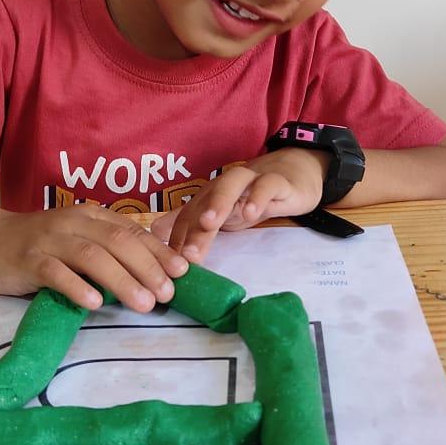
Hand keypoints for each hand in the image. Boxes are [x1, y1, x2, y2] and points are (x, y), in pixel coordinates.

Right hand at [0, 205, 188, 312]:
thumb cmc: (42, 244)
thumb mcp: (79, 238)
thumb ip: (109, 249)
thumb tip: (154, 272)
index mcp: (91, 216)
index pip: (132, 231)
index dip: (159, 252)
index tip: (183, 273)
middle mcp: (73, 223)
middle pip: (117, 242)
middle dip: (146, 268)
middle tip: (167, 294)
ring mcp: (49, 240)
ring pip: (91, 256)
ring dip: (121, 280)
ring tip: (143, 304)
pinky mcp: (27, 260)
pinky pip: (54, 272)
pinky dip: (76, 287)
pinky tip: (94, 303)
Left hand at [151, 148, 328, 262]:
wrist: (291, 177)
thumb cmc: (250, 198)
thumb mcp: (219, 215)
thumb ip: (189, 223)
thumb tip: (154, 232)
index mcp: (208, 196)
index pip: (188, 218)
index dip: (178, 241)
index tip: (172, 267)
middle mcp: (224, 186)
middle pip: (204, 203)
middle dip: (193, 227)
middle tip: (186, 253)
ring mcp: (250, 181)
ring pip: (230, 185)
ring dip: (218, 202)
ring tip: (209, 224)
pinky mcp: (276, 181)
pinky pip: (266, 185)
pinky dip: (258, 196)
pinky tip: (252, 213)